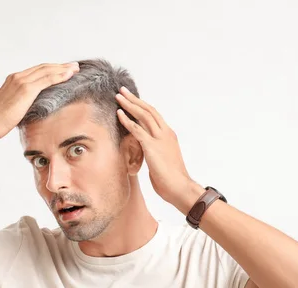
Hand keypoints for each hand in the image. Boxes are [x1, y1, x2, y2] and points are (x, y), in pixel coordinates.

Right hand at [0, 62, 79, 142]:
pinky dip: (59, 76)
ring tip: (75, 69)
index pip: (37, 71)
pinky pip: (46, 79)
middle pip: (44, 67)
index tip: (64, 70)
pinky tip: (69, 75)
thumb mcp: (14, 108)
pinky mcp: (26, 89)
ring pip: (47, 71)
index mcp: (13, 79)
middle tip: (74, 66)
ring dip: (63, 69)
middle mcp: (17, 77)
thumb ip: (24, 103)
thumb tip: (35, 108)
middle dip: (60, 66)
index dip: (52, 69)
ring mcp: (21, 81)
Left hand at [115, 86, 196, 206]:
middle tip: (122, 90)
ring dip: (129, 104)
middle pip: (148, 110)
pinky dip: (127, 120)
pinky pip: (137, 129)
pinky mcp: (152, 146)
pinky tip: (119, 114)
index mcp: (168, 135)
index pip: (154, 115)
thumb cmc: (171, 178)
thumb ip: (154, 150)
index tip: (132, 99)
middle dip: (134, 99)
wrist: (179, 187)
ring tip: (118, 96)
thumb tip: (145, 150)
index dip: (142, 105)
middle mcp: (165, 133)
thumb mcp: (162, 160)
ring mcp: (159, 139)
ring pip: (143, 115)